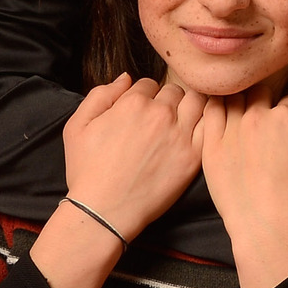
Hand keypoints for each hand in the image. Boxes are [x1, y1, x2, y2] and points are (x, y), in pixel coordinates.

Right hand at [36, 75, 204, 287]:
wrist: (104, 210)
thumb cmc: (87, 170)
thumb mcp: (77, 126)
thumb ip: (101, 95)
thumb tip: (125, 78)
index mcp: (133, 103)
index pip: (148, 83)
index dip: (144, 95)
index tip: (142, 110)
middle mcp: (160, 114)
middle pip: (175, 90)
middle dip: (168, 99)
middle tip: (162, 117)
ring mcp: (180, 135)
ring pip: (197, 102)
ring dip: (190, 106)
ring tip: (183, 119)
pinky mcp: (194, 156)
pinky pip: (210, 127)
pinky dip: (207, 123)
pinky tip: (199, 131)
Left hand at [202, 89, 287, 287]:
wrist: (265, 221)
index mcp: (286, 117)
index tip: (285, 122)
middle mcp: (258, 116)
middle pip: (259, 92)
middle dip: (263, 100)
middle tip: (261, 118)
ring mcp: (233, 128)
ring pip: (233, 97)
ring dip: (239, 100)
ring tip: (239, 114)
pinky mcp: (211, 143)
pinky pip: (210, 111)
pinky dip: (215, 107)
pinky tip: (218, 113)